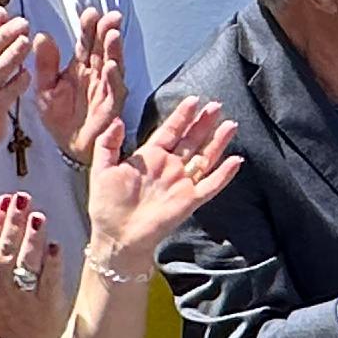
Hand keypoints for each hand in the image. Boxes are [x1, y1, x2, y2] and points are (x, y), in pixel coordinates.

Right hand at [0, 192, 66, 337]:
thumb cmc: (1, 310)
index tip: (5, 200)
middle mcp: (0, 287)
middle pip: (5, 250)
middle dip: (13, 223)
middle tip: (23, 199)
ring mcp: (24, 297)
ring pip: (25, 263)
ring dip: (31, 239)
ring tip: (38, 217)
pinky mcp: (47, 304)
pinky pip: (49, 281)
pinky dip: (52, 264)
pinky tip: (56, 246)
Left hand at [36, 8, 126, 167]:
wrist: (68, 146)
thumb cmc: (60, 117)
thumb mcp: (45, 88)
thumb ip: (45, 64)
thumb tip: (41, 35)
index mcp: (80, 67)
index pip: (86, 43)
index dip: (89, 28)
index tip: (90, 12)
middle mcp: (96, 75)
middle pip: (103, 49)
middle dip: (107, 32)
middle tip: (109, 16)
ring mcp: (106, 89)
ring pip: (113, 65)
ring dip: (114, 50)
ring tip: (113, 34)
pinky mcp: (111, 106)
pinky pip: (114, 91)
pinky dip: (114, 78)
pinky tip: (111, 66)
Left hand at [87, 93, 241, 272]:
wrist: (116, 237)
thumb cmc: (107, 206)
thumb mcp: (101, 169)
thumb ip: (108, 143)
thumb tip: (118, 121)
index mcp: (149, 158)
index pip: (170, 131)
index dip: (182, 116)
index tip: (193, 100)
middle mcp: (169, 168)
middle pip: (191, 140)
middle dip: (204, 122)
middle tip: (216, 105)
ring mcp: (181, 183)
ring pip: (205, 158)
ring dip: (218, 142)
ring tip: (230, 125)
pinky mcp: (189, 201)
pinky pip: (211, 185)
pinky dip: (224, 174)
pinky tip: (235, 160)